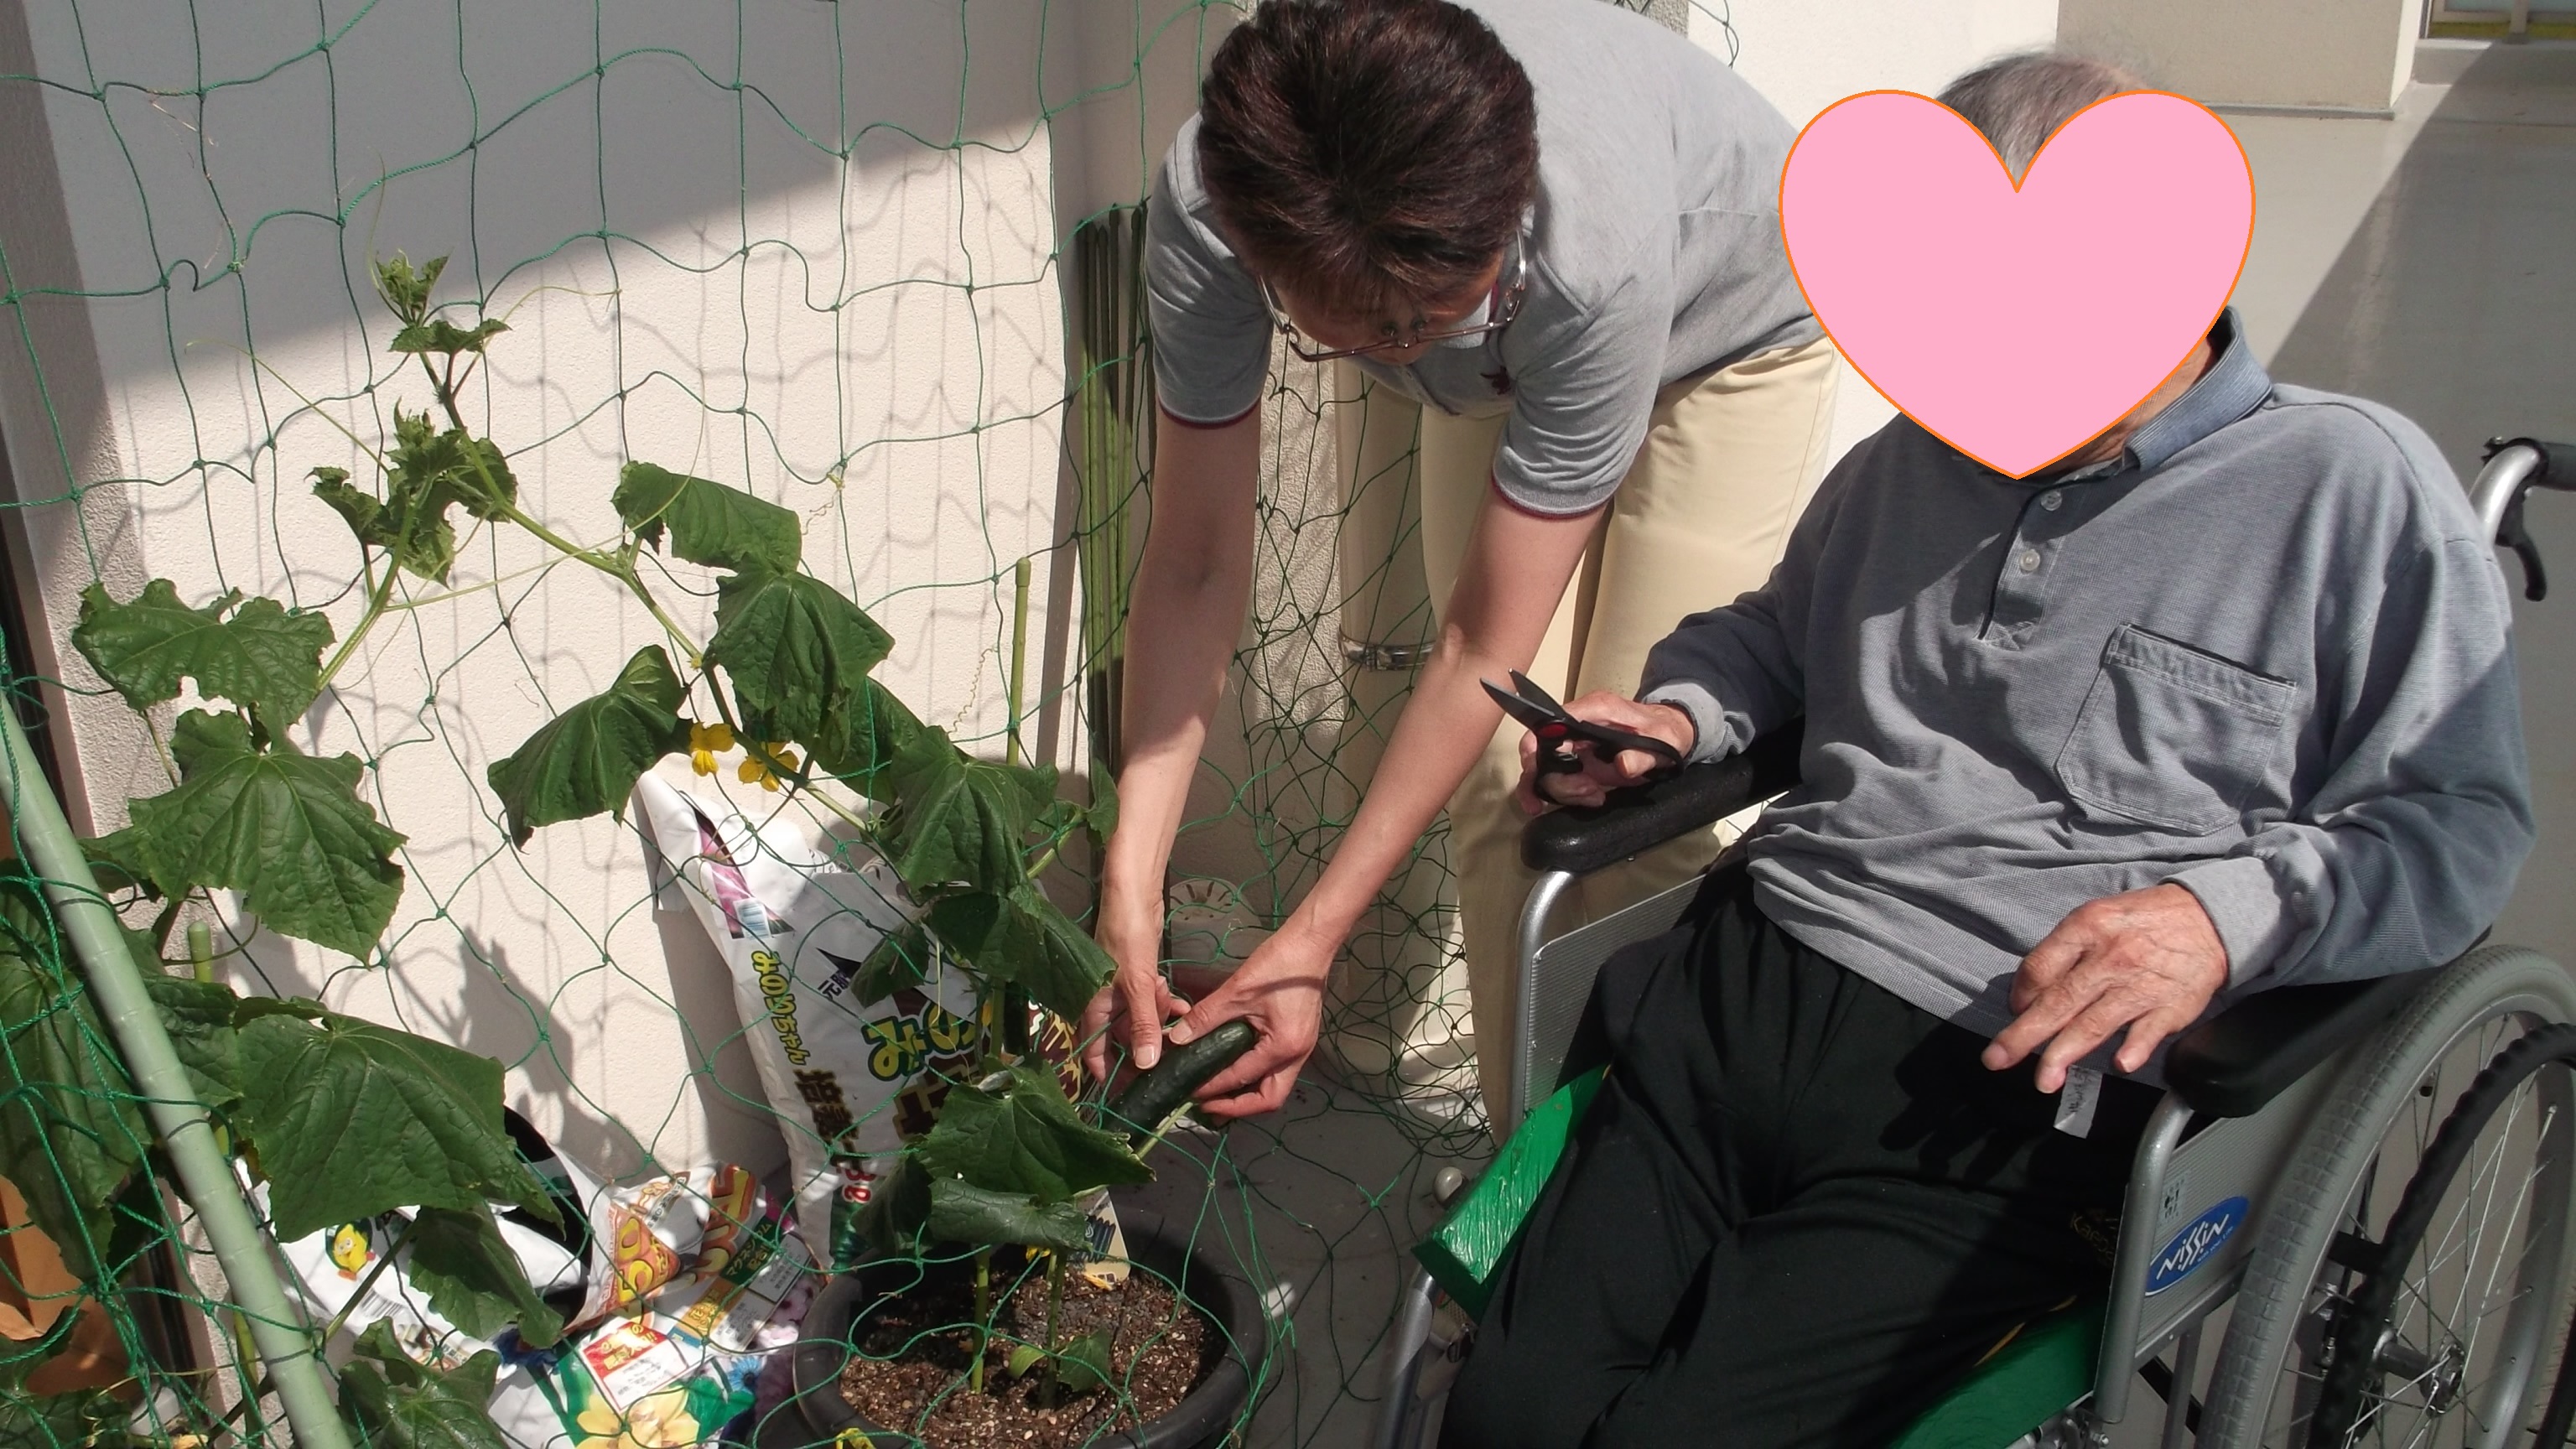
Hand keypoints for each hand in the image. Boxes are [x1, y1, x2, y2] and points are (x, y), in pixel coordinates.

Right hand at [1082, 871, 1186, 1084]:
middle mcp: (1103, 1007)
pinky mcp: (1135, 980)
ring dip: (1159, 1021)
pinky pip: (1149, 1003)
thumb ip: (1143, 1026)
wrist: (1132, 898)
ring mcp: (1119, 993)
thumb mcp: (1138, 985)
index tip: (1135, 1093)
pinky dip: (1163, 1004)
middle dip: (1148, 1045)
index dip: (1112, 1077)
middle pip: (1123, 1042)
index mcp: (1093, 1012)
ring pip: (1141, 1022)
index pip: (1095, 1058)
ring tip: (1175, 1012)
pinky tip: (1179, 1001)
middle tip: (1170, 1051)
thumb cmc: (1126, 940)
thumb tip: (1145, 1066)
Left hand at [1160, 922, 1331, 1119]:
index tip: (1189, 1091)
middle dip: (1238, 1108)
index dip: (1214, 1089)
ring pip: (1276, 1088)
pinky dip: (1256, 1078)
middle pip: (1269, 1100)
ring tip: (1218, 1093)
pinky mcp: (1300, 1040)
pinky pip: (1278, 1071)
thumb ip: (1205, 1018)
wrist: (1310, 944)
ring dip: (1248, 1095)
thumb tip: (1176, 1039)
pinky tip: (1236, 1070)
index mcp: (1283, 1047)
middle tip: (1208, 1106)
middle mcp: (1297, 1055)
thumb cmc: (1278, 965)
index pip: (1242, 1078)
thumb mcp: (1236, 991)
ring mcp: (1302, 1049)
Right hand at [1513, 693, 1695, 813]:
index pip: (1550, 722)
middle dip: (1557, 780)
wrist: (1668, 733)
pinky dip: (1567, 794)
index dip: (1535, 745)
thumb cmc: (1664, 730)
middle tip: (1586, 792)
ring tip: (1594, 795)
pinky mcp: (1577, 759)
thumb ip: (1643, 755)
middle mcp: (1578, 723)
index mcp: (1594, 710)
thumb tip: (1623, 765)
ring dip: (1564, 790)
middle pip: (1541, 752)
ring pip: (1546, 771)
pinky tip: (1590, 796)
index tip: (1535, 769)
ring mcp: (1575, 742)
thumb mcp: (1663, 742)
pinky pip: (1558, 779)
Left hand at [1983, 883, 2230, 1090]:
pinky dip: (2134, 1048)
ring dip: (2066, 1053)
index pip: (2040, 967)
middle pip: (2059, 1001)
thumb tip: (2028, 995)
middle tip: (1997, 1060)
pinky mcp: (2172, 1006)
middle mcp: (2110, 958)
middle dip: (2025, 1035)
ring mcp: (2141, 985)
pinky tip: (2120, 1065)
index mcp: (2087, 929)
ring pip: (2095, 1023)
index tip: (2015, 1011)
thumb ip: (2062, 952)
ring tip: (2044, 1080)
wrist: (2208, 919)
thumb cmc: (2142, 922)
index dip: (2021, 994)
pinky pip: (2148, 1031)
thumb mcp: (2096, 917)